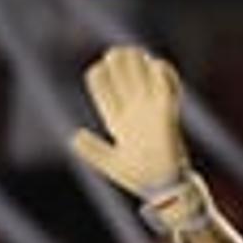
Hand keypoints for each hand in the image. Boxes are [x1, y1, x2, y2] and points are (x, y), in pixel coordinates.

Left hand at [69, 44, 189, 199]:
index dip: (102, 84)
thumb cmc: (140, 178)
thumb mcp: (110, 163)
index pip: (109, 99)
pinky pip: (167, 95)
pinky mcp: (168, 120)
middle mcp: (137, 117)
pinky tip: (157, 63)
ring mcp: (153, 116)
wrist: (162, 192)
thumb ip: (93, 150)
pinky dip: (164, 79)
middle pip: (128, 86)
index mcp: (121, 126)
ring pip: (146, 85)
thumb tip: (74, 136)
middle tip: (114, 51)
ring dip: (141, 68)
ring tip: (133, 50)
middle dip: (122, 69)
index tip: (95, 69)